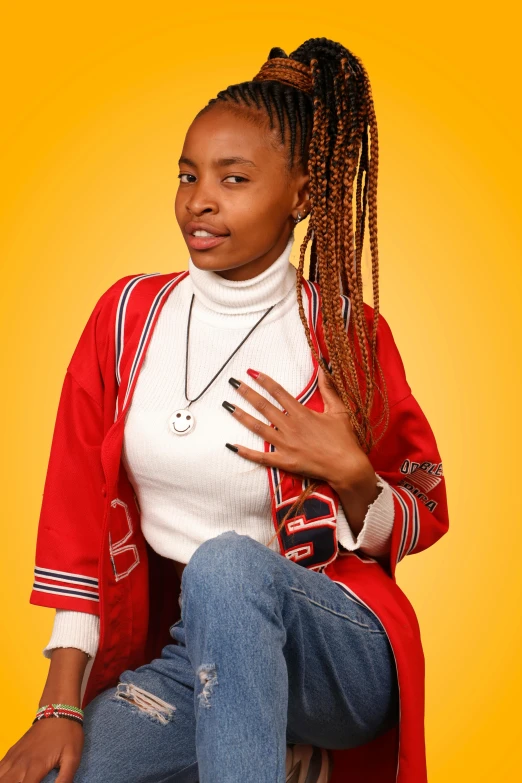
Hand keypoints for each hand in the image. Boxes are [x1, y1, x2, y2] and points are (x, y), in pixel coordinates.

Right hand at [0, 717, 82, 782]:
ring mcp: (14, 757)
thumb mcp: (73, 757)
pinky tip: (6, 779)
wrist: (58, 710)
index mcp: (35, 766)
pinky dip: (0, 777)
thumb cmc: (68, 734)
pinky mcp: (12, 752)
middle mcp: (21, 764)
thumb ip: (65, 778)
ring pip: (1, 778)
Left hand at [223, 366, 373, 490]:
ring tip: (228, 406)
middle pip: (264, 406)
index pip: (279, 392)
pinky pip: (261, 456)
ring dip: (241, 416)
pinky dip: (246, 452)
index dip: (264, 381)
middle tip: (233, 383)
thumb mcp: (338, 410)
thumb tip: (324, 367)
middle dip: (247, 393)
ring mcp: (285, 445)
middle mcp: (290, 427)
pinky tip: (232, 445)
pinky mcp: (284, 461)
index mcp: (302, 413)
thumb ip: (328, 388)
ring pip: (258, 428)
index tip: (251, 372)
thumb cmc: (344, 439)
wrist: (347, 467)